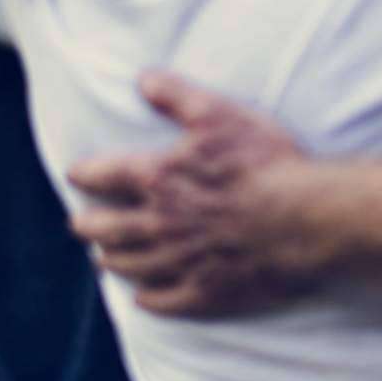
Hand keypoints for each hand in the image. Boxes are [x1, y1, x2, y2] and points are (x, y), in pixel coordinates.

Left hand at [68, 72, 312, 316]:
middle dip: (88, 225)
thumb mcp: (223, 116)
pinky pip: (164, 301)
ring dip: (113, 261)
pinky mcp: (204, 292)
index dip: (85, 174)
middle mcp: (158, 224)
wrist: (304, 220)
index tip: (76, 174)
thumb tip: (143, 79)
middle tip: (81, 224)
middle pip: (106, 229)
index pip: (104, 176)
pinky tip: (144, 297)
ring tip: (104, 260)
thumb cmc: (265, 164)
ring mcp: (178, 262)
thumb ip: (179, 97)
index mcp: (158, 179)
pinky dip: (149, 299)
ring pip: (130, 266)